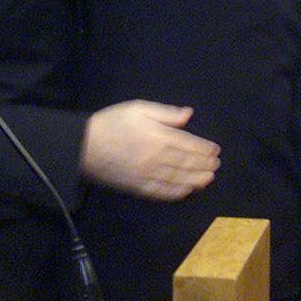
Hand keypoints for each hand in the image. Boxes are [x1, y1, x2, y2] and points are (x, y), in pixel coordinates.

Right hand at [82, 101, 219, 200]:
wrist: (84, 146)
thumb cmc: (112, 123)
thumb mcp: (138, 108)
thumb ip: (165, 113)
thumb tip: (189, 115)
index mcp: (158, 136)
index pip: (189, 144)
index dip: (205, 148)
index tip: (216, 150)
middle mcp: (156, 158)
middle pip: (187, 163)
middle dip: (205, 165)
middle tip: (217, 165)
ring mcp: (148, 175)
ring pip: (179, 179)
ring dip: (197, 180)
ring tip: (209, 179)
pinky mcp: (138, 187)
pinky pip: (163, 192)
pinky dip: (178, 192)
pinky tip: (187, 191)